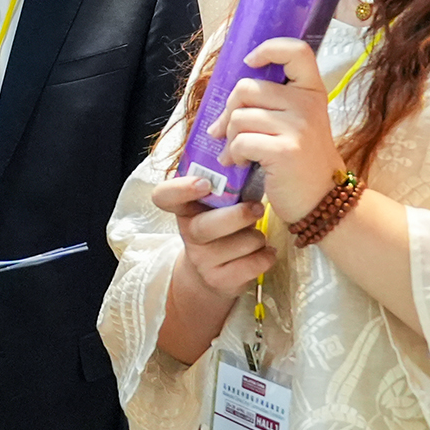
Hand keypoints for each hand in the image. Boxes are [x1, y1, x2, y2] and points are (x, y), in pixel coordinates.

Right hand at [149, 172, 274, 364]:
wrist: (216, 272)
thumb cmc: (223, 224)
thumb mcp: (218, 203)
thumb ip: (226, 182)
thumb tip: (250, 148)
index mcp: (184, 208)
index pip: (164, 196)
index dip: (181, 189)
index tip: (205, 183)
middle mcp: (189, 234)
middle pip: (206, 226)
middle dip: (238, 216)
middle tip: (258, 208)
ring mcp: (201, 260)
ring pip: (237, 245)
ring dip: (257, 237)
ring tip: (259, 234)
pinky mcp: (219, 280)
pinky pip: (250, 266)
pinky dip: (265, 256)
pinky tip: (265, 251)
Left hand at [213, 37, 347, 224]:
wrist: (323, 201)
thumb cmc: (302, 161)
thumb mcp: (298, 123)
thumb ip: (273, 104)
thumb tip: (228, 101)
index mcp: (312, 91)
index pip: (296, 51)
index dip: (268, 49)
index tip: (250, 62)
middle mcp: (308, 104)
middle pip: (247, 88)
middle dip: (229, 111)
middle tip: (226, 131)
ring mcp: (298, 127)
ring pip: (239, 117)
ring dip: (228, 137)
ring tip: (235, 152)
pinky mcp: (285, 150)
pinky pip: (240, 141)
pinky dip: (232, 154)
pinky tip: (240, 164)